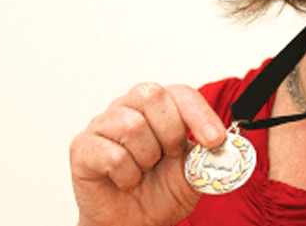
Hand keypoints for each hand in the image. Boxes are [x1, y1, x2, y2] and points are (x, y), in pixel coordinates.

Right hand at [70, 83, 226, 225]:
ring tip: (144, 170)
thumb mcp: (194, 174)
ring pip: (132, 125)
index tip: (215, 140)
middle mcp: (129, 106)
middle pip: (153, 95)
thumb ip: (207, 155)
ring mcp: (102, 124)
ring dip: (147, 157)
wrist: (133, 224)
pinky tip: (126, 181)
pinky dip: (127, 175)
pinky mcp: (82, 147)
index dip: (200, 114)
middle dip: (170, 131)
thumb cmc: (160, 192)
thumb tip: (223, 143)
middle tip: (170, 156)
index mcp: (159, 106)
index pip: (181, 92)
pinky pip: (112, 155)